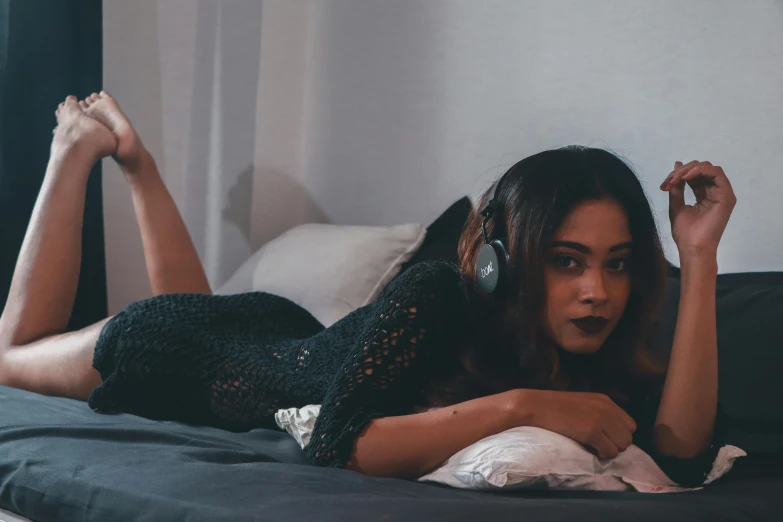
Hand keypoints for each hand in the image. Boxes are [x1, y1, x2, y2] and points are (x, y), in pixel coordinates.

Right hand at [514, 389, 636, 458]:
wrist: (535, 405)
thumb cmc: (554, 406)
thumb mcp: (583, 403)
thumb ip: (599, 412)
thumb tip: (610, 432)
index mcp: (605, 400)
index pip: (630, 424)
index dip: (618, 434)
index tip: (604, 438)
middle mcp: (607, 408)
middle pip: (628, 436)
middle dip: (616, 444)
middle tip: (599, 445)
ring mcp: (600, 419)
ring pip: (622, 446)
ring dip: (610, 450)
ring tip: (594, 447)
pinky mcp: (591, 431)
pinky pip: (609, 452)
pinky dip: (602, 455)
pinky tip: (589, 449)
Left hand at [660, 161, 736, 257]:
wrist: (692, 247)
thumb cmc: (685, 232)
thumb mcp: (676, 204)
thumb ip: (677, 187)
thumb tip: (677, 165)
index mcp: (704, 194)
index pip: (694, 175)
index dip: (678, 174)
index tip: (665, 183)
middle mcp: (715, 192)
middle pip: (701, 169)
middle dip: (681, 171)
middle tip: (668, 182)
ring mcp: (722, 193)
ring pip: (708, 168)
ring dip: (689, 170)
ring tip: (675, 179)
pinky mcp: (727, 196)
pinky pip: (716, 173)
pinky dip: (699, 171)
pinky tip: (686, 178)